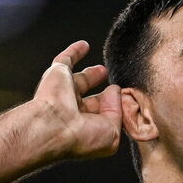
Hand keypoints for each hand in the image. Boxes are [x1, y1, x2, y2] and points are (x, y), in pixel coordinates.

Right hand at [32, 40, 122, 158]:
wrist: (53, 126)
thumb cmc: (80, 136)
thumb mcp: (112, 131)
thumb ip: (118, 111)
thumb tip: (115, 91)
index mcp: (87, 129)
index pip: (105, 116)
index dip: (116, 109)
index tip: (129, 103)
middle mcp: (74, 112)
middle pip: (93, 101)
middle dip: (104, 95)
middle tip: (114, 88)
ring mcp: (65, 93)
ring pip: (80, 80)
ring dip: (91, 74)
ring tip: (103, 70)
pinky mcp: (57, 75)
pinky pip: (66, 59)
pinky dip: (74, 52)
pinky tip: (83, 45)